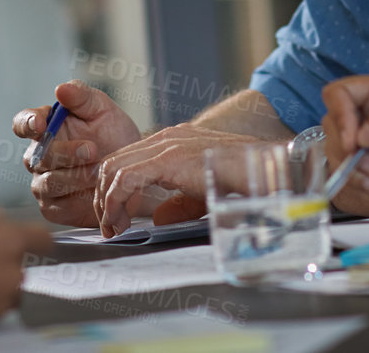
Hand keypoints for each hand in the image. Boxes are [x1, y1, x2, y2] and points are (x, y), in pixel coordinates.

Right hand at [14, 81, 141, 226]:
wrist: (133, 170)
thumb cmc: (114, 135)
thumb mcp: (102, 109)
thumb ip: (82, 96)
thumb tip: (60, 89)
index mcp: (45, 127)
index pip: (23, 123)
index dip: (27, 123)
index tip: (40, 124)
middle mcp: (39, 157)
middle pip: (38, 156)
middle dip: (65, 153)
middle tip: (93, 150)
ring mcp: (44, 184)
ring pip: (48, 183)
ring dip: (76, 176)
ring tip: (100, 171)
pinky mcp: (54, 208)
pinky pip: (58, 206)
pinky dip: (78, 198)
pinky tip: (95, 192)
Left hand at [92, 124, 260, 237]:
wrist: (265, 167)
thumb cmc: (243, 179)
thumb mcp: (203, 192)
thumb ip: (178, 203)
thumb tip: (158, 218)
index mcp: (172, 143)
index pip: (125, 160)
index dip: (112, 190)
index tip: (114, 218)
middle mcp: (165, 139)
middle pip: (113, 162)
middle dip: (103, 196)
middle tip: (107, 226)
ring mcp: (166, 145)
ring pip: (114, 168)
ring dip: (106, 202)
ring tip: (112, 228)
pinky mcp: (169, 159)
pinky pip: (127, 178)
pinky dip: (117, 201)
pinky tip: (121, 222)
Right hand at [320, 74, 368, 216]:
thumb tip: (362, 134)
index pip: (340, 93)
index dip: (341, 116)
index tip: (353, 142)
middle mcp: (366, 110)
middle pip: (332, 121)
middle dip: (348, 148)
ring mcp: (360, 136)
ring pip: (332, 146)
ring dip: (352, 167)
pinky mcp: (357, 159)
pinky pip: (338, 166)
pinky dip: (353, 179)